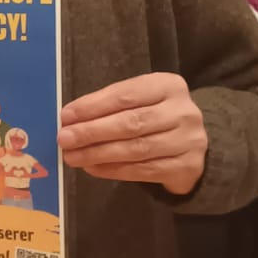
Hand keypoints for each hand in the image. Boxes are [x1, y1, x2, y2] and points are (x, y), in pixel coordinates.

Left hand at [58, 73, 206, 196]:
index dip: (92, 106)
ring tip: (73, 156)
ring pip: (136, 149)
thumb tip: (70, 119)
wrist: (193, 144)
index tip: (66, 116)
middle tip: (64, 139)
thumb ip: (110, 106)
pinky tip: (93, 168)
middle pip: (130, 122)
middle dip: (92, 132)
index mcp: (169, 86)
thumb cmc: (156, 116)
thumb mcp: (139, 100)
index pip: (125, 95)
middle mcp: (183, 112)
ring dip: (98, 154)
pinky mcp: (187, 167)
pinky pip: (143, 170)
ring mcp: (188, 141)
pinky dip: (113, 170)